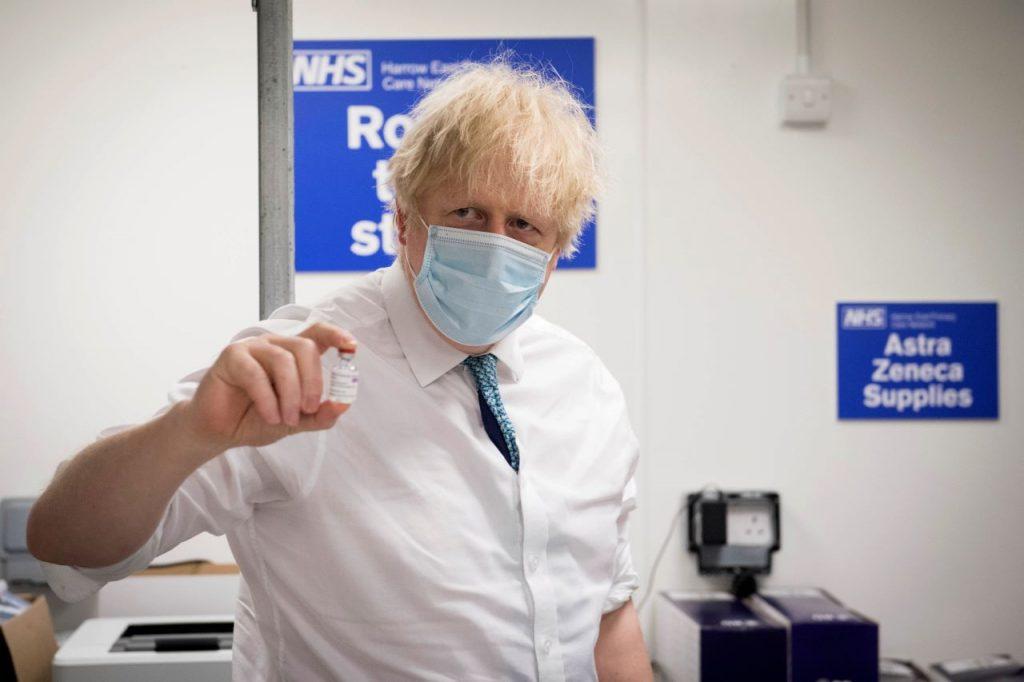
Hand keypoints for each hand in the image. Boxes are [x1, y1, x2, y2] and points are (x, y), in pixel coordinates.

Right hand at [183, 321, 357, 450]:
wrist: (220, 431)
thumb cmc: (257, 419)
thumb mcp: (296, 421)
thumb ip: (319, 415)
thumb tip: (343, 405)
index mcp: (293, 355)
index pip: (318, 333)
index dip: (336, 335)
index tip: (352, 346)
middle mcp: (275, 345)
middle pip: (306, 347)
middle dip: (313, 381)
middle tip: (309, 409)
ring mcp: (253, 348)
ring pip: (283, 360)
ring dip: (290, 394)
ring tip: (287, 419)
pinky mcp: (232, 356)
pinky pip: (256, 373)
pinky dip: (267, 399)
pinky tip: (270, 416)